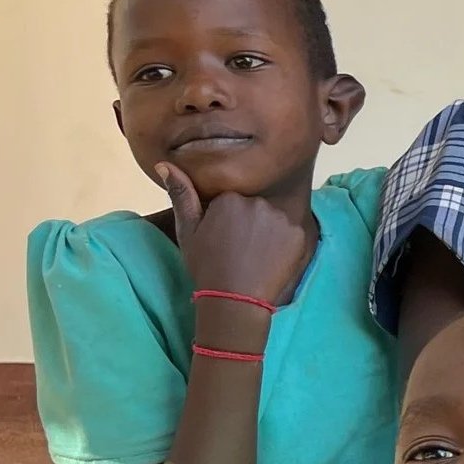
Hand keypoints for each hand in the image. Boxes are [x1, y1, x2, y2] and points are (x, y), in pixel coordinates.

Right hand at [159, 163, 312, 304]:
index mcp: (230, 198)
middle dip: (249, 222)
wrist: (234, 300)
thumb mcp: (188, 231)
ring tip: (255, 254)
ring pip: (274, 218)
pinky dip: (285, 243)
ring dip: (267, 231)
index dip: (227, 219)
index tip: (223, 238)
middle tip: (239, 248)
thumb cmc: (206, 266)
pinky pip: (291, 231)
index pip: (232, 200)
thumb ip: (182, 195)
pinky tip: (272, 258)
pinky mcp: (299, 233)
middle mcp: (258, 202)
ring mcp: (281, 217)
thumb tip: (165, 164)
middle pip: (255, 206)